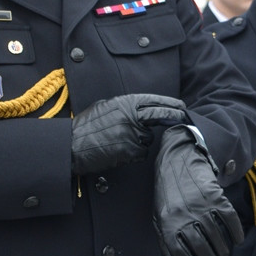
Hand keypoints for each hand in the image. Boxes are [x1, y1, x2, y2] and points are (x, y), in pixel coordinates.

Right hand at [71, 94, 187, 173]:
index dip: (170, 104)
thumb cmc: (86, 126)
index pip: (154, 101)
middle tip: (183, 117)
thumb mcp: (105, 106)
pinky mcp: (130, 151)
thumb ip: (125, 106)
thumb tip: (141, 108)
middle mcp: (131, 116)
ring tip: (120, 142)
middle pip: (160, 115)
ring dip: (140, 141)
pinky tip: (119, 152)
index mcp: (125, 103)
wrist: (72, 145)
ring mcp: (132, 134)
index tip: (181, 106)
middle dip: (173, 116)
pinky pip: (141, 153)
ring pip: (148, 139)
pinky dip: (134, 154)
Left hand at [152, 125, 242, 255]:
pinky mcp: (215, 194)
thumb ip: (168, 248)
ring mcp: (200, 204)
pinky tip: (236, 239)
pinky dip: (235, 231)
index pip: (181, 255)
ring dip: (223, 250)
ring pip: (216, 235)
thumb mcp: (160, 221)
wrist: (178, 161)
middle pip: (201, 248)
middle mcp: (183, 215)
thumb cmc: (167, 196)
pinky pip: (228, 217)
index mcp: (167, 224)